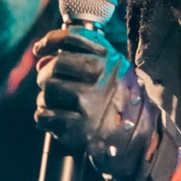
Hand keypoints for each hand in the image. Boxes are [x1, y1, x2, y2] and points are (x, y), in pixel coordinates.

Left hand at [33, 27, 180, 180]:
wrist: (140, 142)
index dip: (51, 41)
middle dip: (45, 74)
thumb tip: (42, 60)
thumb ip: (81, 59)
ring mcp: (91, 104)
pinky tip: (51, 119)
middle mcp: (102, 77)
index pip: (72, 39)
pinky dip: (44, 118)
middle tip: (48, 82)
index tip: (39, 49)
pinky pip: (45, 117)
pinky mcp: (81, 130)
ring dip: (45, 99)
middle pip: (56, 64)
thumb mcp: (114, 70)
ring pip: (48, 91)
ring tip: (55, 105)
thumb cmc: (122, 103)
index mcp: (110, 59)